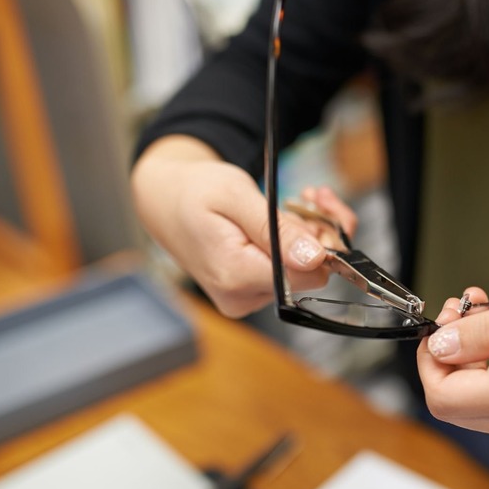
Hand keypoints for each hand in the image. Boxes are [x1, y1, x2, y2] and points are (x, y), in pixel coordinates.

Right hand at [131, 136, 356, 316]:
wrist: (165, 200)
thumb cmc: (194, 191)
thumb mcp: (236, 195)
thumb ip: (277, 230)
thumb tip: (314, 258)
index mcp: (236, 275)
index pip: (308, 275)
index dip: (324, 242)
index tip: (317, 207)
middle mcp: (241, 297)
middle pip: (310, 275)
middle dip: (318, 234)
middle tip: (310, 197)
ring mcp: (245, 298)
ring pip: (303, 272)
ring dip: (307, 235)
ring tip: (291, 204)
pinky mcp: (250, 292)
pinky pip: (288, 272)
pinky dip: (295, 245)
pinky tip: (286, 221)